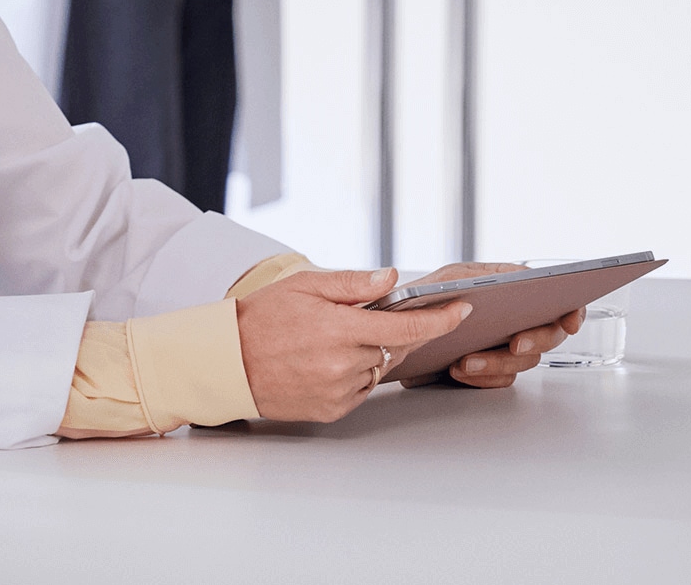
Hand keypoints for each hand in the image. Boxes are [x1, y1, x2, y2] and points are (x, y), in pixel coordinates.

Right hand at [235, 267, 470, 423]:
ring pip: (377, 369)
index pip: (404, 327)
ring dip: (368, 353)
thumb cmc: (264, 316)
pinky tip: (326, 361)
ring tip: (331, 340)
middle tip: (356, 318)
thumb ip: (353, 283)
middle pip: (392, 347)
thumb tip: (392, 278)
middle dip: (386, 331)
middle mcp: (343, 365)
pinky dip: (355, 373)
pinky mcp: (331, 411)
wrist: (228, 360)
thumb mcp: (306, 286)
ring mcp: (338, 392)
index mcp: (339, 329)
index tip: (461, 309)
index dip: (438, 319)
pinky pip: (361, 389)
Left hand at [393, 262, 584, 388]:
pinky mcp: (488, 369)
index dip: (569, 308)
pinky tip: (458, 370)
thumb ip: (481, 279)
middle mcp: (509, 316)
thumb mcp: (448, 279)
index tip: (571, 320)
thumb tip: (517, 277)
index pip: (549, 295)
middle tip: (515, 344)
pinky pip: (500, 379)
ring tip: (467, 361)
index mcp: (504, 287)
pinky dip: (481, 377)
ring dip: (497, 363)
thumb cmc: (418, 297)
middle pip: (546, 332)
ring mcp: (500, 344)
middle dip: (535, 340)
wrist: (390, 334)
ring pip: (522, 361)